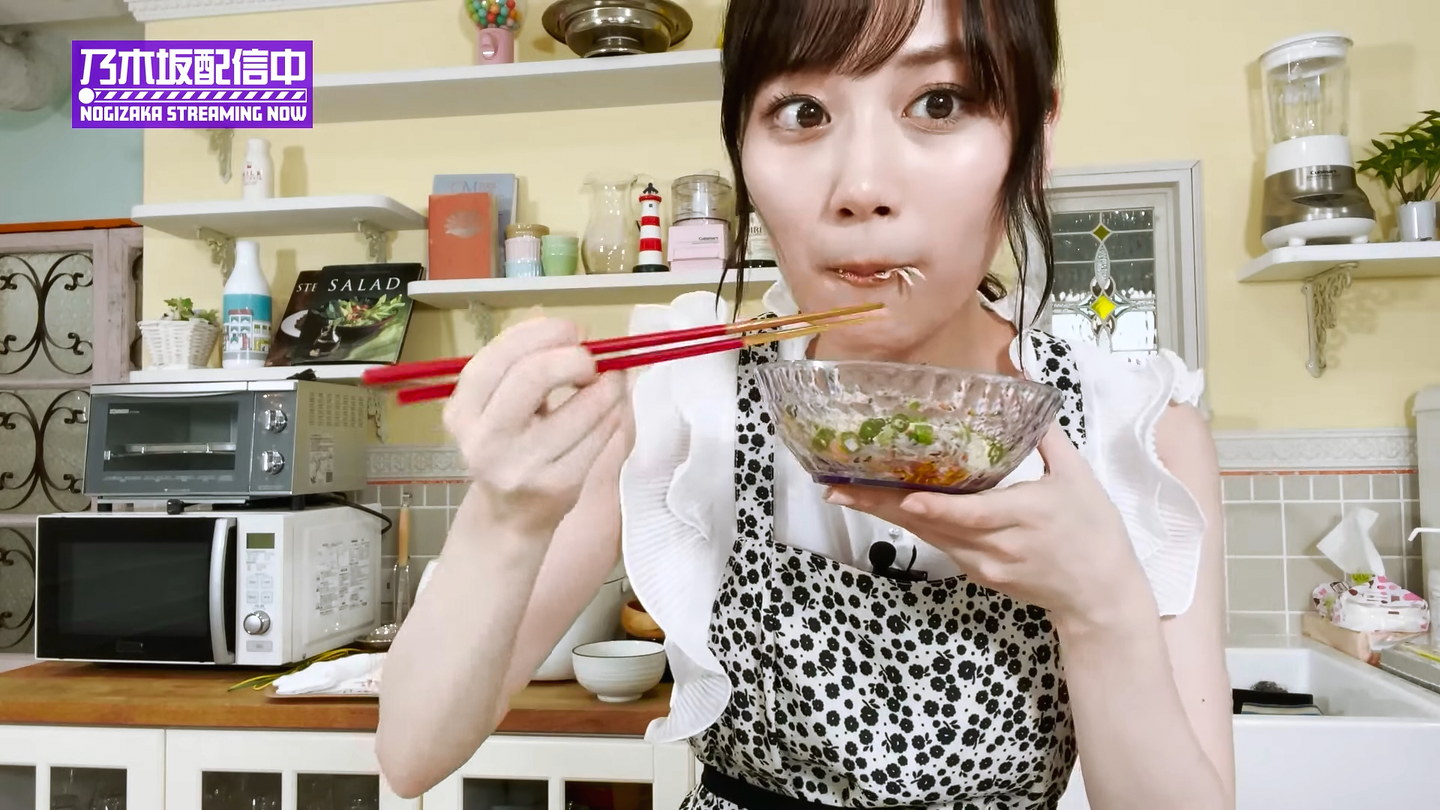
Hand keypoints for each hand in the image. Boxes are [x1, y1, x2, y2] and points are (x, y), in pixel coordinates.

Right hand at [442, 317, 628, 536]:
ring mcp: (521, 466)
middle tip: (590, 361)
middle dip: (573, 357)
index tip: (571, 331)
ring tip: (610, 384)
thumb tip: (571, 331)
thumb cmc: (509, 449)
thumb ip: (523, 367)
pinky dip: (613, 416)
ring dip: (606, 388)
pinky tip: (612, 411)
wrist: (508, 520)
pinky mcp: (558, 486)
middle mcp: (485, 439)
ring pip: (578, 409)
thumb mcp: (498, 408)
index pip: (498, 357)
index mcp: (463, 411)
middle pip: (532, 376)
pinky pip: (598, 437)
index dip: (542, 334)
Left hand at [824, 422, 1155, 632]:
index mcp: (1026, 515)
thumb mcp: (1077, 477)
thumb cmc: (1094, 532)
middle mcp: (998, 544)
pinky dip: (914, 525)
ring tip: (845, 494)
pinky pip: (941, 546)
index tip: (907, 495)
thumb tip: (1026, 383)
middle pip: (933, 525)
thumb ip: (1045, 432)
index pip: (973, 514)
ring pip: (929, 536)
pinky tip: (884, 507)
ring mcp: (984, 564)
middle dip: (881, 506)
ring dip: (886, 515)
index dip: (937, 507)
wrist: (1100, 597)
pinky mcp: (979, 575)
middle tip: (837, 489)